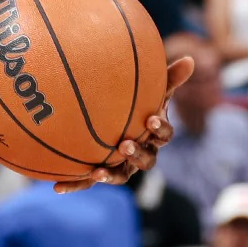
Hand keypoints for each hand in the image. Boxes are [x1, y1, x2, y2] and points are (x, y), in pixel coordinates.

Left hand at [54, 56, 194, 193]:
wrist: (112, 119)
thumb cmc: (137, 102)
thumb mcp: (150, 88)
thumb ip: (167, 77)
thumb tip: (190, 58)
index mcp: (153, 134)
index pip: (164, 134)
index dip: (161, 128)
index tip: (152, 118)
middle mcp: (141, 153)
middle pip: (146, 160)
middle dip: (137, 154)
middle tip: (125, 145)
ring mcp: (120, 165)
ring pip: (120, 175)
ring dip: (110, 175)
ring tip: (98, 172)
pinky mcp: (99, 172)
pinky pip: (88, 181)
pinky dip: (75, 184)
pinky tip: (57, 187)